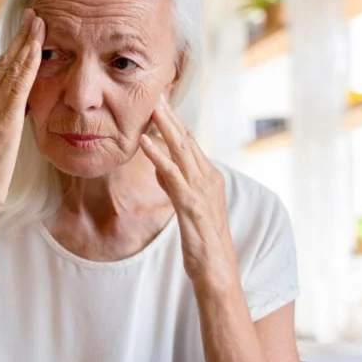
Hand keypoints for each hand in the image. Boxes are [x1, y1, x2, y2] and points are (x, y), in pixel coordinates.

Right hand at [0, 9, 45, 214]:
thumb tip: (17, 111)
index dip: (10, 52)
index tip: (23, 35)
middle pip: (1, 64)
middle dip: (19, 39)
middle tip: (33, 17)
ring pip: (10, 69)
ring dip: (27, 44)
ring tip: (40, 24)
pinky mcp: (0, 118)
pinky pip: (18, 84)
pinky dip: (29, 64)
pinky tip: (39, 49)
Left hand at [139, 97, 238, 290]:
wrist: (217, 269)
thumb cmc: (202, 240)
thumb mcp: (186, 205)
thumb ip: (174, 183)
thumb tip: (159, 165)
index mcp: (208, 177)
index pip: (189, 143)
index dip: (174, 122)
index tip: (160, 102)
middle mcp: (208, 178)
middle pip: (187, 140)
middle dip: (171, 117)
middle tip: (156, 93)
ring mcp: (201, 190)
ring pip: (182, 151)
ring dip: (165, 128)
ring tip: (151, 108)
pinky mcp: (191, 204)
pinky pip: (172, 175)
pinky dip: (158, 156)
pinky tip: (145, 143)